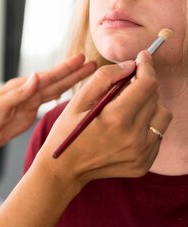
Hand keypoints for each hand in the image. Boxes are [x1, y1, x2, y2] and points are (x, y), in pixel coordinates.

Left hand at [0, 53, 96, 154]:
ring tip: (86, 73)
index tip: (81, 59)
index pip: (47, 76)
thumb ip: (19, 93)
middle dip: (73, 72)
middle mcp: (26, 91)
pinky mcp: (28, 114)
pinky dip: (60, 95)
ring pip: (54, 89)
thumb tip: (37, 76)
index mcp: (19, 86)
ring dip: (70, 82)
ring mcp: (28, 102)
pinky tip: (69, 90)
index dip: (65, 69)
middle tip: (92, 62)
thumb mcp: (0, 106)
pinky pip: (47, 102)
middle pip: (55, 80)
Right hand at [38, 51, 171, 185]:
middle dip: (143, 86)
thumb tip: (129, 65)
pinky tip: (126, 127)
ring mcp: (142, 153)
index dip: (147, 67)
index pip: (147, 85)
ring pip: (162, 116)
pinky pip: (157, 134)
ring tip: (128, 108)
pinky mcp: (145, 162)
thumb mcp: (77, 101)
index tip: (143, 58)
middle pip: (156, 98)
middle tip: (126, 85)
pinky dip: (146, 125)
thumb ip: (104, 79)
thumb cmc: (67, 132)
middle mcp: (134, 137)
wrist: (64, 169)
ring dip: (149, 105)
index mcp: (116, 119)